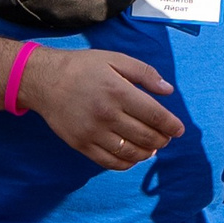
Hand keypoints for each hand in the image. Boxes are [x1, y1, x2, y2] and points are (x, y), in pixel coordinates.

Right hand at [20, 48, 185, 169]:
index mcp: (118, 91)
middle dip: (162, 139)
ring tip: (152, 147)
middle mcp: (107, 114)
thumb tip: (168, 91)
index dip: (171, 125)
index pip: (155, 116)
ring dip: (147, 152)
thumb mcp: (115, 59)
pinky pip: (110, 162)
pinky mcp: (81, 145)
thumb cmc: (83, 68)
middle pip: (145, 136)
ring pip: (130, 152)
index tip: (179, 129)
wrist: (44, 81)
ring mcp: (93, 132)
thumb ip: (144, 73)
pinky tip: (133, 156)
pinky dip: (126, 163)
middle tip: (166, 137)